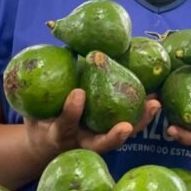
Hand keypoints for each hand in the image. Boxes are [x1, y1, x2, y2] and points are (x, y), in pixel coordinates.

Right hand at [24, 89, 160, 158]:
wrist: (46, 142)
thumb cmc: (41, 118)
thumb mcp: (34, 107)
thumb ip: (37, 86)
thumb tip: (50, 46)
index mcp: (59, 134)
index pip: (65, 124)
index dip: (71, 111)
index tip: (77, 93)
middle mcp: (81, 141)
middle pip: (101, 144)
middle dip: (114, 136)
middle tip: (126, 127)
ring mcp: (98, 141)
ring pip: (121, 137)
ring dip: (139, 123)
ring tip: (154, 104)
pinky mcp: (111, 135)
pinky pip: (130, 125)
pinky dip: (142, 114)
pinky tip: (156, 97)